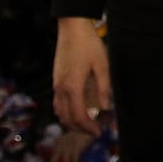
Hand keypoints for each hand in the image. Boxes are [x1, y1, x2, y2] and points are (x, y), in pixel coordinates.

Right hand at [53, 17, 112, 137]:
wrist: (72, 29)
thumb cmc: (89, 45)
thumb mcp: (102, 65)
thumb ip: (104, 88)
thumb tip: (106, 108)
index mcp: (73, 87)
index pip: (79, 116)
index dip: (89, 128)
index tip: (99, 133)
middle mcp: (61, 89)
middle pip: (67, 118)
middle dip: (80, 128)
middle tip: (94, 131)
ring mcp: (56, 84)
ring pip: (60, 112)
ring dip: (71, 121)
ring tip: (86, 123)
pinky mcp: (56, 79)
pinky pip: (57, 102)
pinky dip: (65, 111)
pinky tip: (76, 109)